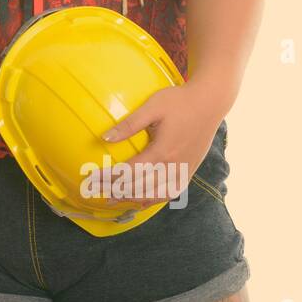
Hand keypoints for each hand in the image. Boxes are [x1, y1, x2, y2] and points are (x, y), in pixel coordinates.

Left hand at [93, 82, 227, 208]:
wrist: (210, 102)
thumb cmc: (179, 101)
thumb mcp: (152, 107)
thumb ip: (129, 124)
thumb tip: (104, 138)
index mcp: (162, 151)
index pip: (129, 172)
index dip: (108, 177)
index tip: (92, 178)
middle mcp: (173, 166)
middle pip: (140, 188)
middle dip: (116, 191)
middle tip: (96, 192)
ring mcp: (183, 171)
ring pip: (155, 196)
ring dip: (133, 200)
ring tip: (114, 199)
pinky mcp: (189, 171)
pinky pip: (170, 193)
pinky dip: (153, 199)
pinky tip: (141, 200)